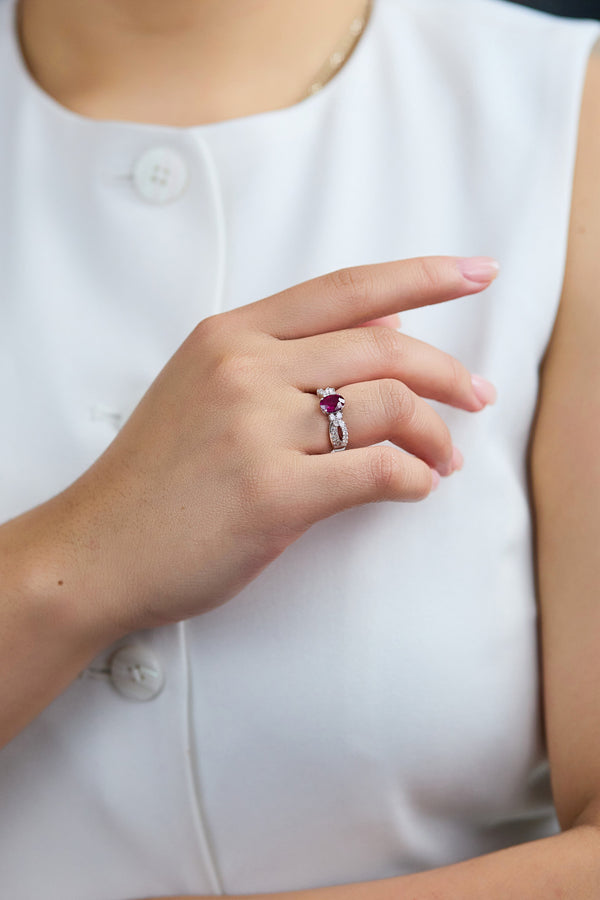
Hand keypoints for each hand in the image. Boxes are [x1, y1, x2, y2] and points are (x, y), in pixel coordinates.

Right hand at [38, 255, 497, 636]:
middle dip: (448, 371)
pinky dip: (413, 477)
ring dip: (435, 434)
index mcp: (231, 335)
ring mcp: (257, 429)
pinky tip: (417, 486)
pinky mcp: (272, 493)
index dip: (422, 274)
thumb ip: (286, 353)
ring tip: (444, 456)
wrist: (98, 548)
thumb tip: (383, 325)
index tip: (474, 272)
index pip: (347, 288)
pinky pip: (375, 470)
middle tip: (478, 394)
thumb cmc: (156, 475)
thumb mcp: (207, 389)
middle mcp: (245, 369)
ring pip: (388, 406)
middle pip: (383, 346)